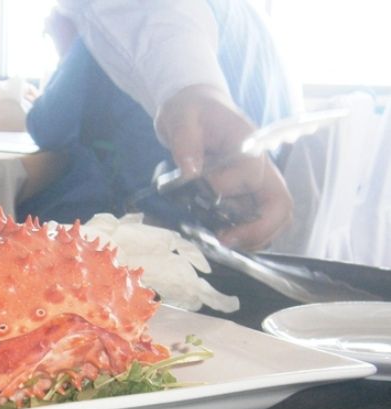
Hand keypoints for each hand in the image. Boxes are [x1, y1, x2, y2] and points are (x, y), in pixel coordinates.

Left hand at [154, 85, 292, 250]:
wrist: (195, 110)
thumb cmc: (192, 110)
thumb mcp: (181, 117)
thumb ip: (185, 141)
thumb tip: (191, 172)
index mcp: (249, 144)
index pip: (252, 173)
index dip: (227, 186)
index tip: (200, 186)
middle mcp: (260, 167)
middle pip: (280, 204)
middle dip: (258, 229)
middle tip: (226, 241)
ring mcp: (255, 184)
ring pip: (272, 219)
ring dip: (251, 237)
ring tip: (221, 244)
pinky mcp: (245, 195)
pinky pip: (255, 222)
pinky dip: (244, 235)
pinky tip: (221, 239)